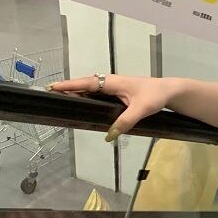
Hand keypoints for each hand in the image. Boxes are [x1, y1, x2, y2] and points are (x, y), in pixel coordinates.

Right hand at [47, 74, 175, 140]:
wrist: (168, 91)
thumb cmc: (155, 96)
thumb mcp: (141, 110)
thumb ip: (125, 122)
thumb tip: (109, 136)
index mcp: (113, 82)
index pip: (87, 82)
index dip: (70, 85)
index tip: (53, 87)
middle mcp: (110, 82)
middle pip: (84, 84)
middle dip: (68, 88)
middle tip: (50, 95)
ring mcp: (113, 87)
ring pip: (90, 88)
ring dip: (76, 92)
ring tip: (60, 101)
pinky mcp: (116, 93)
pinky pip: (97, 93)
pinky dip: (86, 96)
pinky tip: (81, 105)